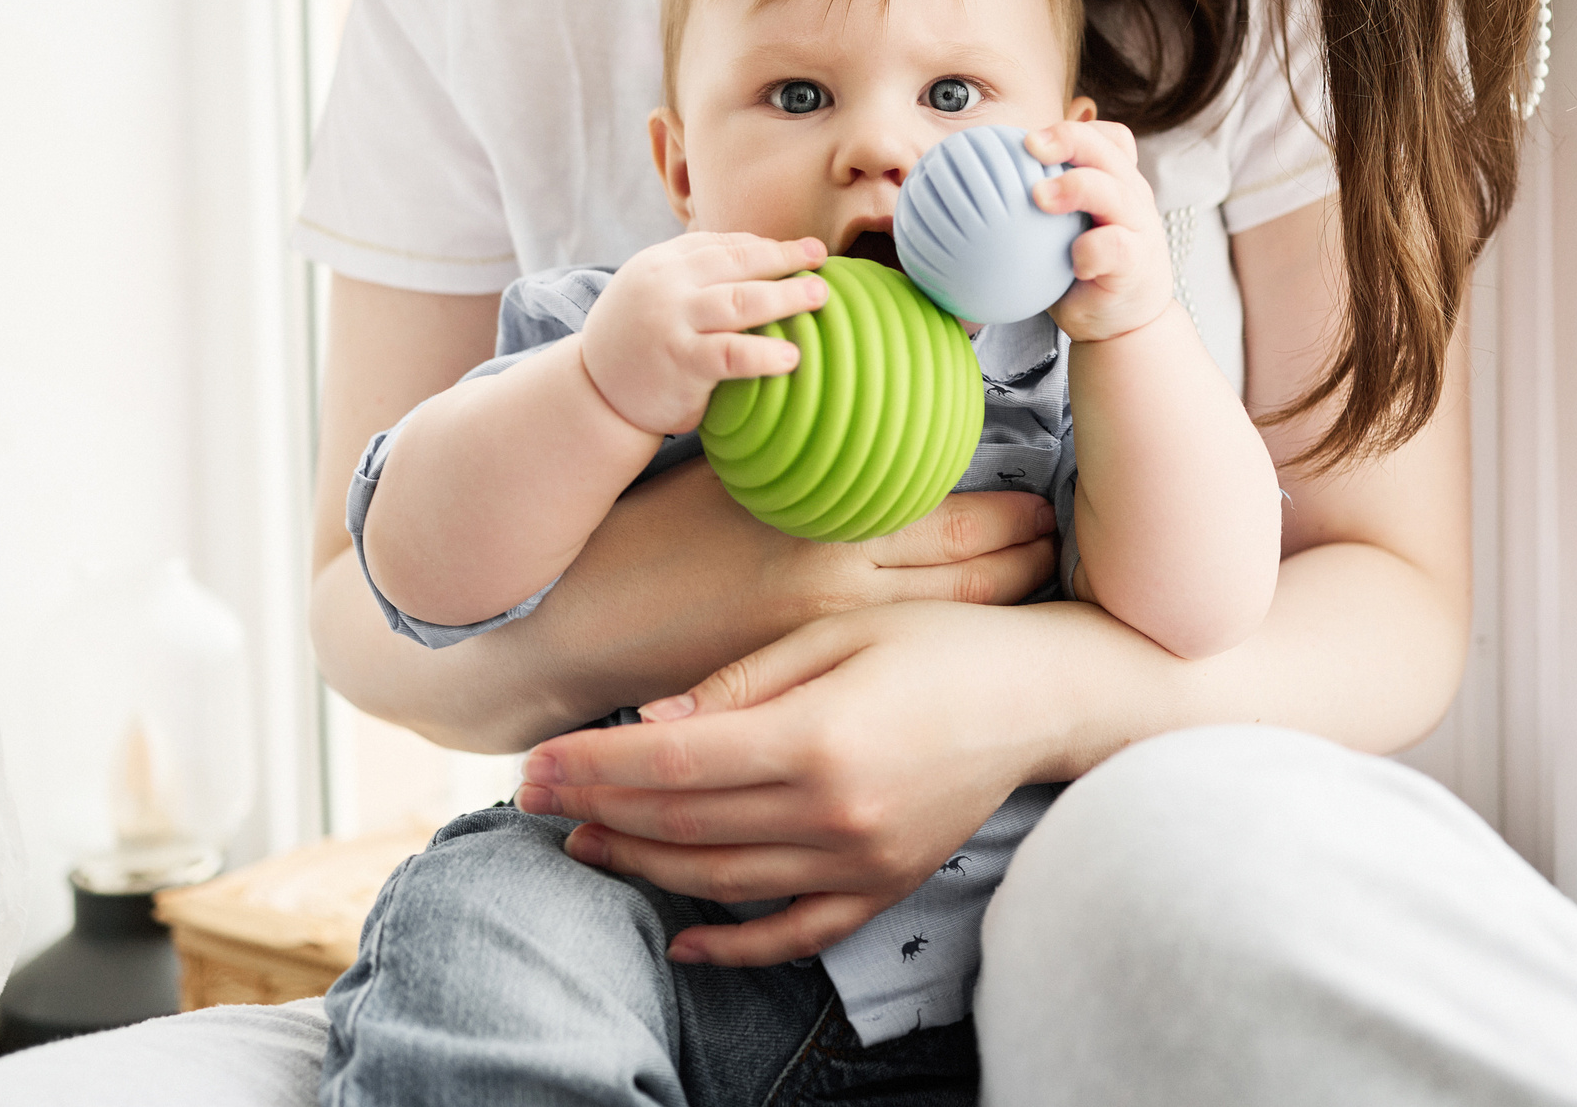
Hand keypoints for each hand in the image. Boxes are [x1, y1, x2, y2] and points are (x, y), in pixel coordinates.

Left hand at [514, 598, 1077, 965]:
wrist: (1042, 697)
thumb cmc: (937, 644)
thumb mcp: (835, 630)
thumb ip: (738, 683)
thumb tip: (647, 727)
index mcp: (815, 736)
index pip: (671, 767)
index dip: (591, 768)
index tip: (533, 761)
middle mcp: (833, 814)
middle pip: (683, 828)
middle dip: (597, 812)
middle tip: (533, 797)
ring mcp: (860, 862)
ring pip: (721, 884)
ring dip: (641, 869)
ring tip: (584, 843)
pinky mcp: (883, 889)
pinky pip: (794, 934)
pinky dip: (733, 946)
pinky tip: (684, 942)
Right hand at [581, 233, 826, 435]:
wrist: (595, 391)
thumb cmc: (640, 340)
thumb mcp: (657, 292)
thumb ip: (697, 275)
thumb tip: (765, 255)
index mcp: (664, 262)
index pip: (725, 245)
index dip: (768, 246)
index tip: (805, 250)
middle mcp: (667, 284)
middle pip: (739, 263)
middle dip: (784, 259)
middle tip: (821, 260)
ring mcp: (673, 321)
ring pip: (741, 302)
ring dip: (785, 297)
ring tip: (818, 296)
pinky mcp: (680, 361)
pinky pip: (730, 354)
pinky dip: (763, 353)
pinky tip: (791, 358)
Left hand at [1023, 120, 1171, 342]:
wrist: (1122, 324)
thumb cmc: (1082, 271)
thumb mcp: (1061, 230)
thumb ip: (1038, 204)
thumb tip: (967, 189)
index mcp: (1113, 182)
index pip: (1104, 137)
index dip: (1071, 129)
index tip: (1028, 139)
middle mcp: (1130, 196)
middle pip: (1106, 149)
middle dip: (1067, 138)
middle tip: (1030, 145)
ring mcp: (1138, 228)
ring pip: (1113, 191)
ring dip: (1075, 186)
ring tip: (1039, 197)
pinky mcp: (1136, 264)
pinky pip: (1116, 246)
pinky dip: (1091, 250)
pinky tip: (1072, 262)